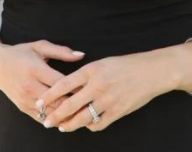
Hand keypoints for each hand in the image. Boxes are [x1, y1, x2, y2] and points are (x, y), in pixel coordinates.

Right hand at [0, 40, 83, 122]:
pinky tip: (67, 118)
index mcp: (35, 70)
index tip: (91, 88)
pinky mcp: (22, 107)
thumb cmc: (21, 53)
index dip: (77, 87)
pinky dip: (55, 119)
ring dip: (66, 115)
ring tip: (83, 113)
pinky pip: (41, 118)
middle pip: (57, 100)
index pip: (60, 83)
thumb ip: (61, 51)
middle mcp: (29, 87)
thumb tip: (81, 55)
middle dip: (74, 104)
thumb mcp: (39, 47)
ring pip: (50, 112)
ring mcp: (25, 99)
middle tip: (91, 103)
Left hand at [39, 50, 174, 132]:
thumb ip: (85, 76)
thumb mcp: (103, 63)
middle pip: (70, 104)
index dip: (50, 95)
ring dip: (70, 124)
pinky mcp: (118, 111)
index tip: (40, 102)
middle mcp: (98, 85)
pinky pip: (98, 124)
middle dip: (55, 115)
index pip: (64, 84)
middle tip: (46, 121)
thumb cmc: (126, 65)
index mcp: (92, 70)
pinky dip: (90, 126)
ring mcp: (108, 100)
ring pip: (82, 118)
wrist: (151, 72)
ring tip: (62, 127)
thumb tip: (68, 89)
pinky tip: (85, 125)